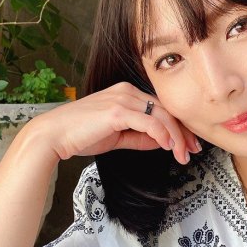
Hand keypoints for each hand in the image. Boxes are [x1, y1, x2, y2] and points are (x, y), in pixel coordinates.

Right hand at [25, 82, 200, 163]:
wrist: (53, 136)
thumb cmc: (80, 135)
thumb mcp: (117, 136)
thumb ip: (140, 137)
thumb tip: (163, 142)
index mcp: (126, 94)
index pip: (160, 108)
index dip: (178, 126)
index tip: (189, 143)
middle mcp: (126, 92)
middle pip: (165, 110)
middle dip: (183, 132)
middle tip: (193, 150)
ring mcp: (122, 99)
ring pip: (161, 116)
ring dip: (176, 137)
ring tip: (183, 154)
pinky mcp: (116, 111)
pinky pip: (149, 122)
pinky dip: (162, 134)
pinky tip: (168, 146)